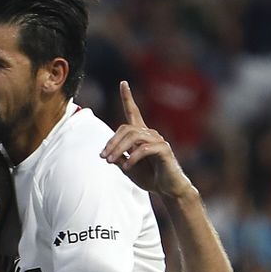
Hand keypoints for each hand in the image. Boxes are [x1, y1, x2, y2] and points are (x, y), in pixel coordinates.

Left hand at [99, 81, 195, 198]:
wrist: (168, 189)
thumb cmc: (149, 177)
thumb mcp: (128, 168)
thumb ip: (119, 158)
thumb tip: (107, 153)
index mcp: (141, 135)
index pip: (133, 112)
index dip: (128, 97)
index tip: (123, 82)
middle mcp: (150, 133)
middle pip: (126, 128)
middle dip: (112, 142)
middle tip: (103, 157)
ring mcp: (158, 140)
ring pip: (134, 137)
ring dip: (118, 149)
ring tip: (110, 162)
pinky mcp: (164, 150)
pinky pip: (144, 149)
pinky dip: (132, 158)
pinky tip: (126, 168)